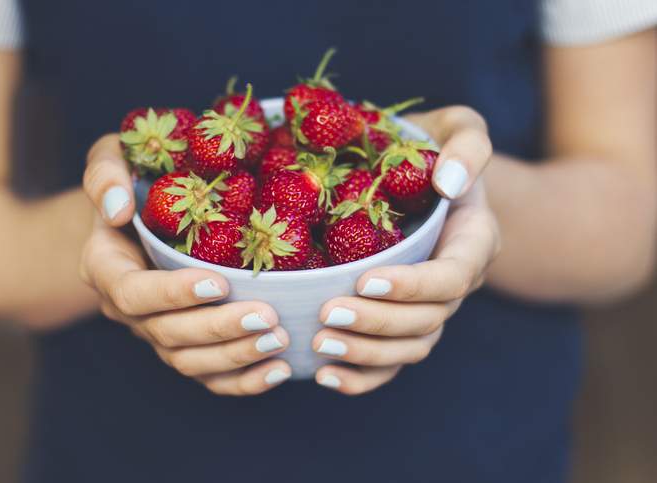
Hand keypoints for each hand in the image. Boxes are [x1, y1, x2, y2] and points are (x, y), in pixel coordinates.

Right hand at [80, 134, 292, 394]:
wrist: (145, 211)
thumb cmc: (136, 177)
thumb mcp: (112, 157)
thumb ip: (106, 173)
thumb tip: (120, 209)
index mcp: (106, 268)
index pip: (132, 293)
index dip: (171, 294)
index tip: (217, 282)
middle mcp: (129, 310)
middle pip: (168, 334)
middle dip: (218, 329)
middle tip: (266, 316)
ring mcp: (157, 332)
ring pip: (189, 362)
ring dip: (235, 356)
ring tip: (279, 339)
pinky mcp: (187, 346)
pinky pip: (209, 377)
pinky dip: (243, 381)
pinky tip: (279, 369)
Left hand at [313, 106, 499, 394]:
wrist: (421, 175)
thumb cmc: (433, 146)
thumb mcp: (459, 127)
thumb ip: (468, 145)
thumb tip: (450, 183)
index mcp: (471, 241)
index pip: (452, 278)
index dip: (414, 287)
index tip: (366, 278)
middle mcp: (454, 282)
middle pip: (427, 322)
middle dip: (378, 323)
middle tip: (327, 314)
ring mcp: (428, 307)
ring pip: (409, 349)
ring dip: (366, 353)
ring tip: (320, 344)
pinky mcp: (401, 321)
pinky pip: (390, 363)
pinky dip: (362, 377)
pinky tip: (323, 375)